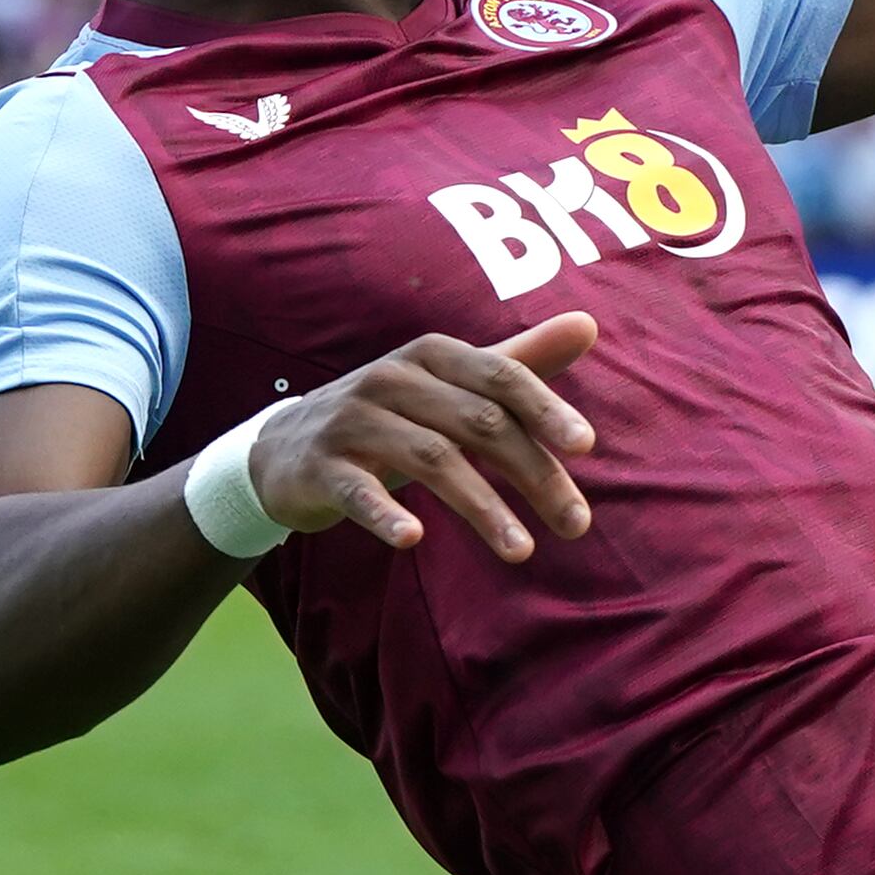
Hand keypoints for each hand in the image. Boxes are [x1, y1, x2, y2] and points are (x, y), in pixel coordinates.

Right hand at [245, 312, 597, 560]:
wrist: (285, 448)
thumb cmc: (391, 416)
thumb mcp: (451, 386)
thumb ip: (517, 362)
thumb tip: (589, 324)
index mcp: (432, 356)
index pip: (500, 376)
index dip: (546, 408)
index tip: (587, 447)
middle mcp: (392, 379)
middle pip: (477, 423)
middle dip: (533, 473)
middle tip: (576, 523)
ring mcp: (353, 422)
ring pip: (431, 459)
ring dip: (482, 507)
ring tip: (522, 550)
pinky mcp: (321, 467)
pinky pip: (358, 490)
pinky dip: (385, 513)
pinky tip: (414, 538)